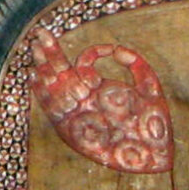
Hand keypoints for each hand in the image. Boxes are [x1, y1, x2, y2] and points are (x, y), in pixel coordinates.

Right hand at [27, 30, 171, 172]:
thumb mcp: (149, 88)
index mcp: (103, 90)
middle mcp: (87, 100)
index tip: (101, 51)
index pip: (86, 66)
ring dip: (45, 68)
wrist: (152, 156)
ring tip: (34, 49)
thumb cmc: (154, 125)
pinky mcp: (71, 130)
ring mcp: (78, 113)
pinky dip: (44, 94)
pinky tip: (35, 77)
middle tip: (40, 33)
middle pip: (64, 72)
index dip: (89, 55)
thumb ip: (136, 66)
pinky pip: (54, 110)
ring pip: (56, 87)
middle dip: (52, 54)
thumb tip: (117, 49)